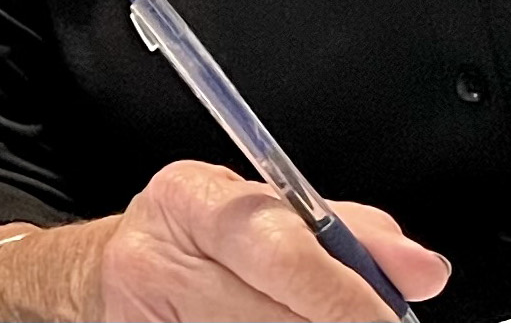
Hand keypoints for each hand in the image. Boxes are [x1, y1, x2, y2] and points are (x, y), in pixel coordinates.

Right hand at [0, 162, 448, 321]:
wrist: (87, 281)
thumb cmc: (190, 243)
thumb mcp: (257, 214)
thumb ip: (345, 236)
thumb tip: (423, 270)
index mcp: (192, 199)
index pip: (277, 244)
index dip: (340, 293)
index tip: (387, 319)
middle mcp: (155, 254)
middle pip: (266, 314)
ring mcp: (138, 313)